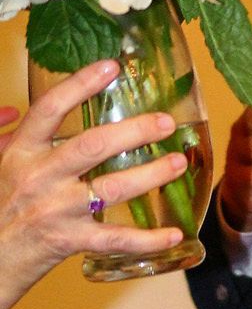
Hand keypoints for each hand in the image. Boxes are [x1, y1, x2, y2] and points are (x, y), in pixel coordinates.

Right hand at [0, 61, 187, 308]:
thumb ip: (7, 134)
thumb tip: (14, 110)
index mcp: (21, 151)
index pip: (50, 109)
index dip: (80, 84)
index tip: (111, 66)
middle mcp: (39, 176)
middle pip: (91, 145)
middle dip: (134, 131)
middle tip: (166, 121)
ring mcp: (56, 210)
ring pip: (111, 189)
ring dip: (150, 174)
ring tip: (178, 163)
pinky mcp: (68, 241)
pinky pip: (115, 239)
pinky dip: (147, 240)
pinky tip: (174, 234)